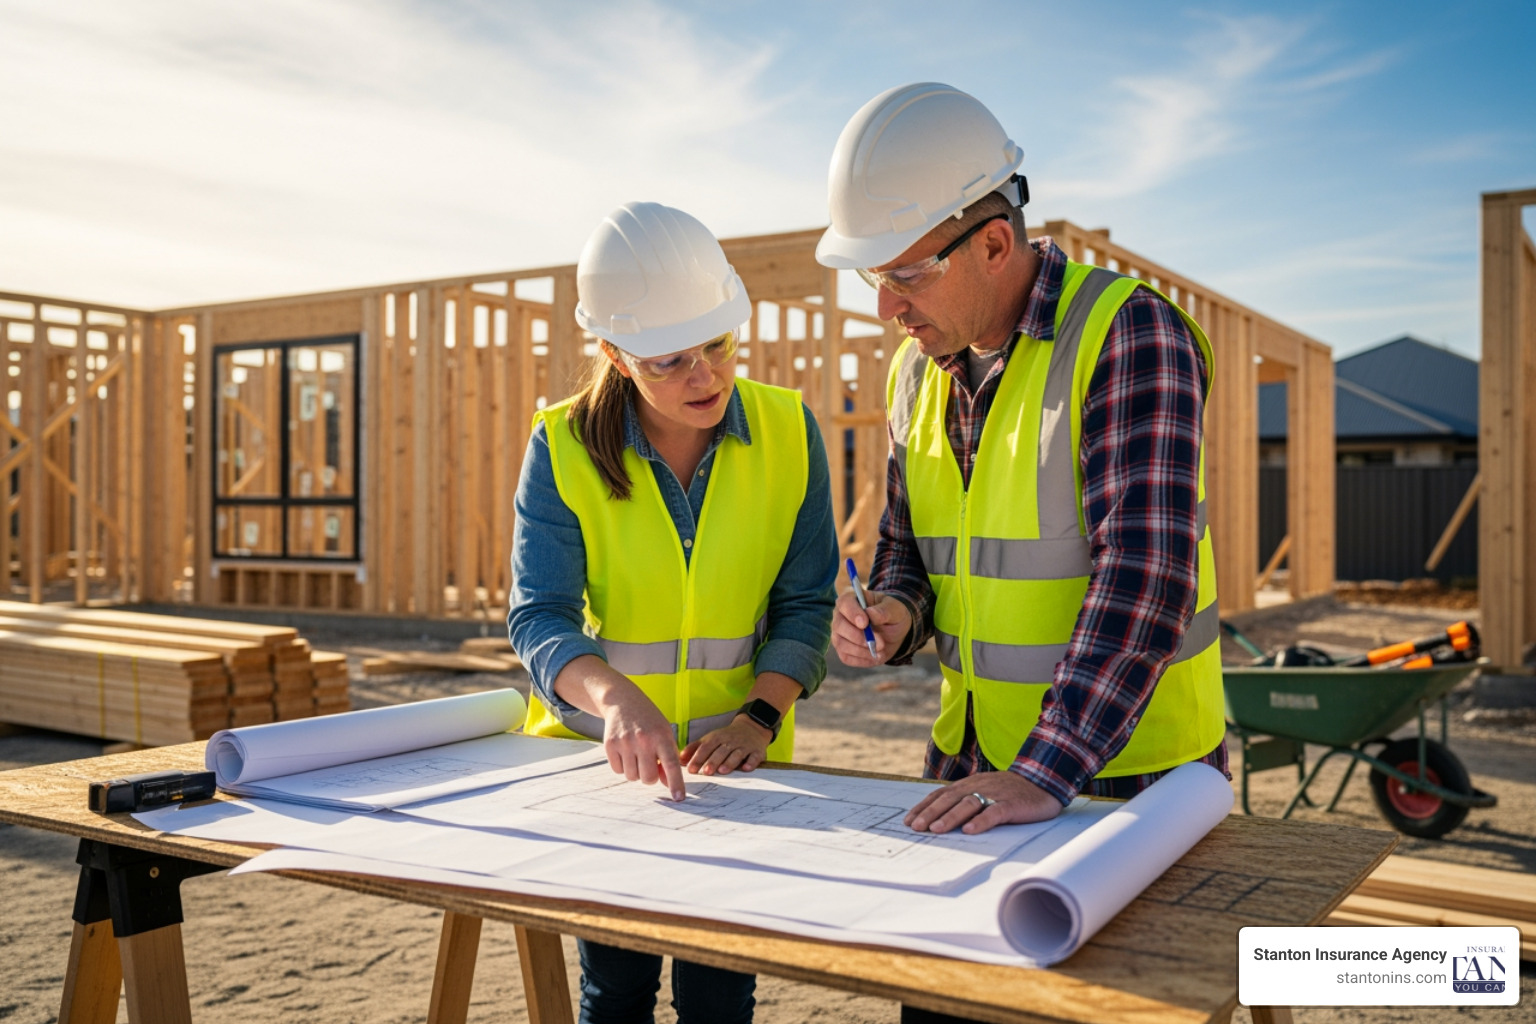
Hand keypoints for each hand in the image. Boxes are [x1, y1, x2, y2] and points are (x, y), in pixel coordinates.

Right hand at [599, 689, 685, 800]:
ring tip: (636, 754)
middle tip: (649, 762)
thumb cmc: (649, 721)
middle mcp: (643, 740)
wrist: (623, 701)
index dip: (676, 783)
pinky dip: (623, 766)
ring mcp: (625, 743)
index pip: (671, 764)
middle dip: (650, 776)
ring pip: (632, 777)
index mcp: (661, 736)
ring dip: (635, 771)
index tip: (679, 798)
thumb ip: (668, 758)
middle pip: (648, 778)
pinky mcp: (610, 745)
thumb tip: (666, 783)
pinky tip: (625, 751)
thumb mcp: (664, 733)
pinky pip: (618, 770)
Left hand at [681, 715, 770, 776]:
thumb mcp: (710, 738)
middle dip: (713, 761)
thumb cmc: (726, 737)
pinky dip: (751, 762)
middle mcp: (730, 741)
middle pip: (721, 751)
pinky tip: (746, 768)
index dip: (698, 757)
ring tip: (722, 771)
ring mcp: (744, 746)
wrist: (751, 727)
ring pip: (736, 754)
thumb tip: (679, 760)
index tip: (691, 769)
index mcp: (717, 737)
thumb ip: (694, 748)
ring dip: (730, 762)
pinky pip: (754, 757)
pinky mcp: (757, 751)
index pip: (706, 747)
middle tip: (706, 772)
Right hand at [831, 587, 910, 666]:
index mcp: (852, 599)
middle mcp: (840, 616)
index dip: (852, 613)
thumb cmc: (892, 615)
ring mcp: (839, 634)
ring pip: (841, 643)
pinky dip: (862, 659)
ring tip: (881, 649)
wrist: (894, 632)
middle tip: (880, 642)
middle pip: (839, 625)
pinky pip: (846, 657)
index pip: (844, 602)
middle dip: (859, 636)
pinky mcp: (843, 650)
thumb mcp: (895, 610)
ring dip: (862, 650)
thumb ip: (884, 610)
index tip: (865, 623)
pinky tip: (875, 656)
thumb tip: (871, 613)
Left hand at [904, 772, 1062, 834]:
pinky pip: (995, 812)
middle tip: (916, 827)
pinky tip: (970, 830)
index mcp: (968, 785)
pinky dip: (982, 821)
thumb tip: (938, 818)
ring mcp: (995, 794)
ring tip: (936, 829)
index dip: (924, 807)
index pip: (940, 795)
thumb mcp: (982, 792)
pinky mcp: (1012, 804)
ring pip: (969, 804)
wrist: (1042, 782)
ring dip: (951, 817)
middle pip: (950, 799)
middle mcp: (978, 787)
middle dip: (931, 813)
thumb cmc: (1008, 791)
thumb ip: (964, 801)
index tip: (909, 820)